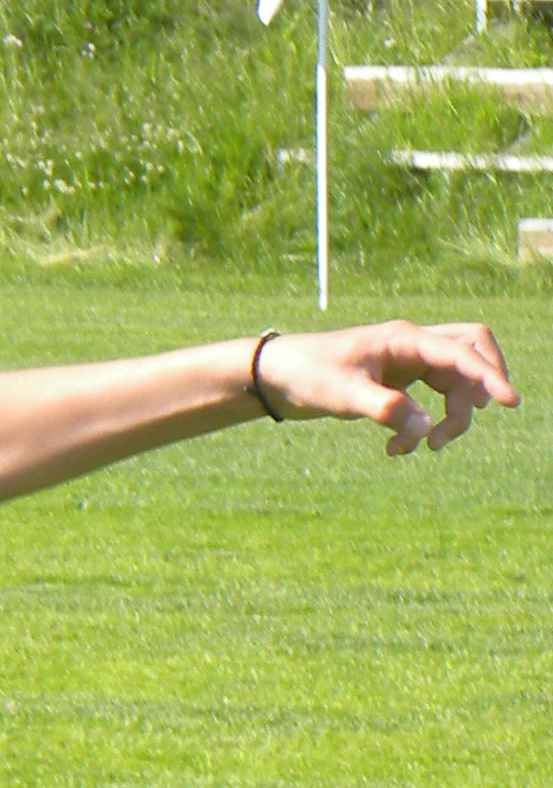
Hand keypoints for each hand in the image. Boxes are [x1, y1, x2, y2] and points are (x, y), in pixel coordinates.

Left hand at [259, 321, 519, 453]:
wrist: (277, 376)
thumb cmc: (306, 374)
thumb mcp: (342, 395)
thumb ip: (384, 409)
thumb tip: (423, 427)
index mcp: (404, 338)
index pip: (462, 352)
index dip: (490, 375)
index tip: (510, 401)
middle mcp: (412, 345)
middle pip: (472, 354)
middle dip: (479, 388)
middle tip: (461, 424)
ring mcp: (408, 362)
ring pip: (454, 383)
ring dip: (448, 418)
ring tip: (420, 448)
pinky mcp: (399, 381)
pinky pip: (430, 401)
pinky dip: (422, 426)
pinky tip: (396, 449)